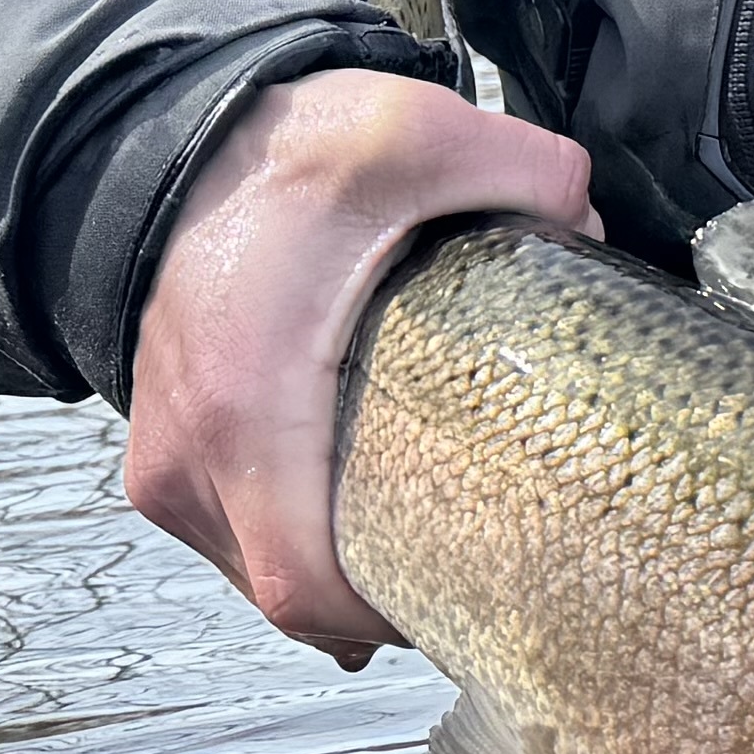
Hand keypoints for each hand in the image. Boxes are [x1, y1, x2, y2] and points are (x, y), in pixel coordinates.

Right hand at [122, 66, 595, 659]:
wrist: (166, 148)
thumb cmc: (281, 155)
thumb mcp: (417, 135)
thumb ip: (529, 176)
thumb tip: (590, 233)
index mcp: (247, 405)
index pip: (304, 586)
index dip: (385, 618)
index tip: (465, 598)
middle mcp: (189, 456)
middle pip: (293, 599)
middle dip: (382, 603)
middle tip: (478, 574)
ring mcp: (165, 464)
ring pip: (260, 575)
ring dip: (341, 574)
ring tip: (434, 545)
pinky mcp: (163, 457)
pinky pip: (235, 539)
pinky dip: (301, 541)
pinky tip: (369, 520)